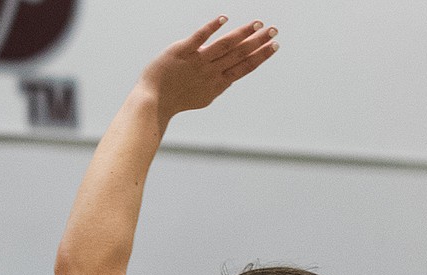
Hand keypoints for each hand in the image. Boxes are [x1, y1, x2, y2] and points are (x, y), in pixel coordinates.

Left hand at [139, 17, 278, 124]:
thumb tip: (231, 78)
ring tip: (257, 24)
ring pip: (224, 46)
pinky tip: (224, 19)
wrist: (152, 103)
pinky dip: (211, 29)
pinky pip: (198, 38)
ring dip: (242, 34)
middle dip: (259, 43)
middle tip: (275, 30)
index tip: (275, 46)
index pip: (244, 67)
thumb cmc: (175, 100)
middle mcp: (210, 72)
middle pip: (239, 55)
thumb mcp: (202, 96)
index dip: (260, 56)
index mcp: (217, 84)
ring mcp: (197, 62)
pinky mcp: (182, 52)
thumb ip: (217, 84)